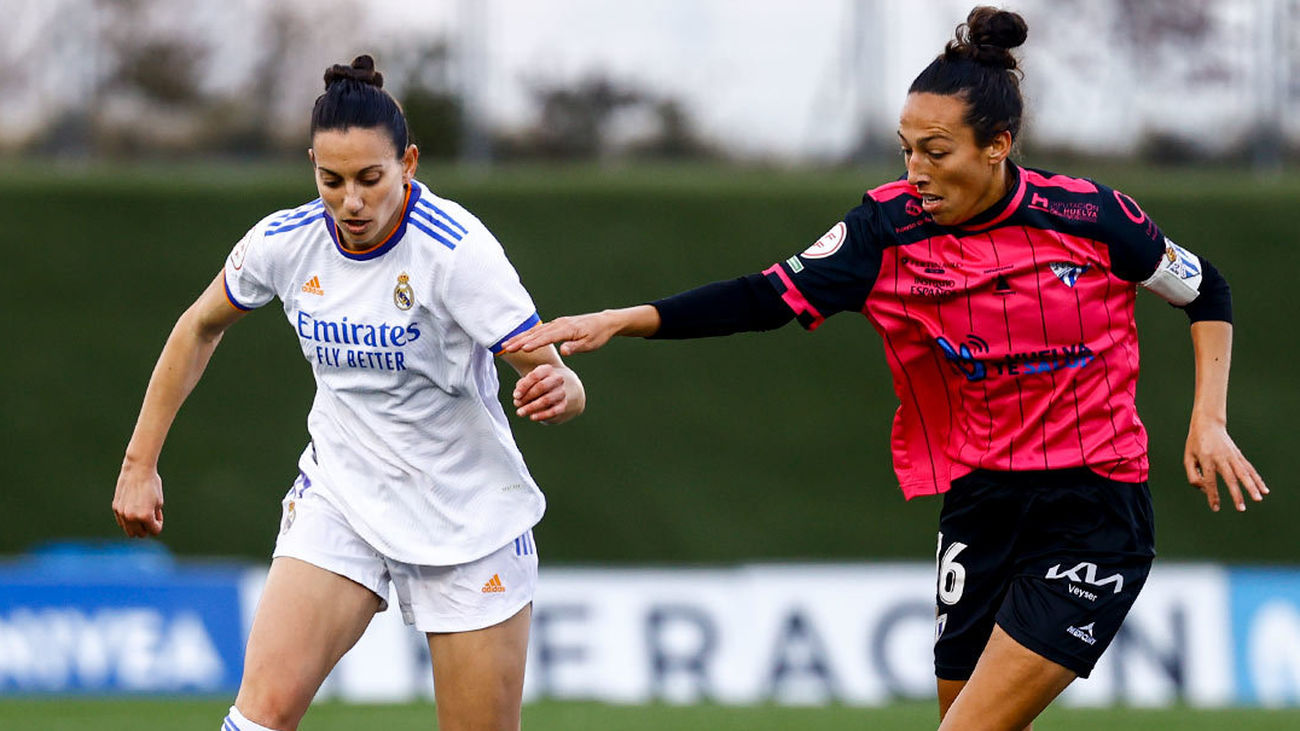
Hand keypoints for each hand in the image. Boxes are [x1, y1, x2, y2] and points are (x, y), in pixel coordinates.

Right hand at [113, 462, 164, 536]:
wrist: (138, 470)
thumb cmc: (152, 485)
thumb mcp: (159, 502)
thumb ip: (154, 517)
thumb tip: (149, 527)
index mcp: (145, 516)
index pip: (154, 531)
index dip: (158, 523)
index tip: (158, 513)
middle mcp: (131, 517)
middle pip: (141, 534)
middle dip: (147, 527)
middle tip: (150, 513)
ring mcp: (122, 513)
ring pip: (129, 531)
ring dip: (137, 526)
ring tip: (142, 513)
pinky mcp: (116, 508)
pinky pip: (122, 522)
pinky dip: (128, 520)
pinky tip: (133, 509)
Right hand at [501, 312, 620, 355]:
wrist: (603, 322)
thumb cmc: (598, 335)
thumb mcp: (590, 344)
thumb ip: (575, 347)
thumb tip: (563, 351)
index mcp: (567, 329)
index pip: (548, 337)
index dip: (535, 343)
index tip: (523, 349)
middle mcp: (559, 324)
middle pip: (536, 333)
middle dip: (520, 340)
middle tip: (506, 347)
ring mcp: (557, 323)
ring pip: (535, 331)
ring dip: (520, 337)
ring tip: (506, 345)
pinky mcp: (556, 324)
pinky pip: (538, 330)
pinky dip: (527, 334)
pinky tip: (518, 340)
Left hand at [512, 363, 583, 423]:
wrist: (555, 390)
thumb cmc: (537, 384)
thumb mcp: (529, 381)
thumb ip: (522, 386)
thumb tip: (518, 398)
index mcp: (547, 369)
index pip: (535, 376)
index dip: (524, 387)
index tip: (515, 396)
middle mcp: (557, 379)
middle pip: (541, 387)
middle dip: (527, 397)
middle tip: (516, 404)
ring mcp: (561, 392)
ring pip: (546, 400)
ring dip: (531, 407)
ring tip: (520, 412)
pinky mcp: (564, 404)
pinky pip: (553, 411)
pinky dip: (542, 415)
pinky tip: (532, 417)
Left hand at [1184, 417, 1267, 511]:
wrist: (1208, 424)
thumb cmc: (1195, 444)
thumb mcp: (1188, 458)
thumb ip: (1193, 475)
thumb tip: (1205, 490)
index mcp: (1206, 459)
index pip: (1210, 480)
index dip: (1212, 494)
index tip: (1215, 508)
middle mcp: (1221, 458)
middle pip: (1230, 478)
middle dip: (1236, 494)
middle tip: (1241, 509)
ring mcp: (1232, 456)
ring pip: (1244, 473)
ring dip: (1251, 487)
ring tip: (1258, 499)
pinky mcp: (1238, 455)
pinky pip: (1249, 469)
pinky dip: (1257, 479)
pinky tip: (1264, 490)